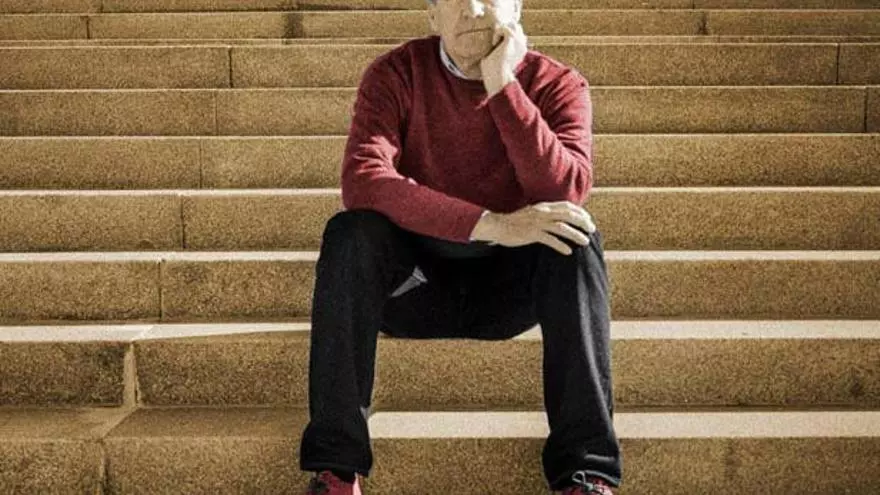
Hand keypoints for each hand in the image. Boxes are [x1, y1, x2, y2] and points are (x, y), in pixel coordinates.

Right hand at [470, 201, 596, 255]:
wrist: (497, 225)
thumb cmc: (516, 221)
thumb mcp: (533, 212)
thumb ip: (546, 213)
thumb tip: (560, 218)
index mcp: (544, 206)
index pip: (567, 206)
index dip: (580, 212)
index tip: (588, 220)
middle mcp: (543, 212)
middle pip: (568, 215)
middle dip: (582, 222)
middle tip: (592, 230)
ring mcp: (537, 223)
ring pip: (561, 227)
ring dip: (575, 234)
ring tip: (584, 241)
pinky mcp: (531, 234)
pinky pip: (549, 240)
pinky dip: (560, 245)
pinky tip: (568, 251)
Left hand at [480, 5, 526, 96]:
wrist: (497, 79)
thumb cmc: (494, 73)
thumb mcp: (497, 59)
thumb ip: (498, 49)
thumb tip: (490, 45)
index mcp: (521, 50)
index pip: (517, 33)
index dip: (506, 33)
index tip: (496, 44)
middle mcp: (522, 45)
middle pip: (516, 26)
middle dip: (505, 30)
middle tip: (495, 42)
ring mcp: (519, 42)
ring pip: (512, 24)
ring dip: (501, 31)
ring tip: (495, 44)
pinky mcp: (512, 40)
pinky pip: (504, 28)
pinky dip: (496, 33)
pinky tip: (494, 44)